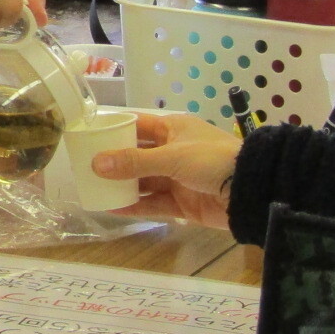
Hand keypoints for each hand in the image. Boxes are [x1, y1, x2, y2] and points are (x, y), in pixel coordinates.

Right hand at [91, 113, 241, 226]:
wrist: (251, 190)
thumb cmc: (213, 160)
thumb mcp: (172, 157)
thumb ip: (134, 162)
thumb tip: (95, 164)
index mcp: (174, 129)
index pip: (137, 125)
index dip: (114, 129)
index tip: (87, 135)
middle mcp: (173, 151)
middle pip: (137, 155)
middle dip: (113, 162)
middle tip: (83, 167)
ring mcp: (177, 179)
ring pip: (143, 181)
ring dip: (121, 185)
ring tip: (92, 189)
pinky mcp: (182, 204)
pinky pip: (153, 203)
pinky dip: (134, 206)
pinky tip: (112, 208)